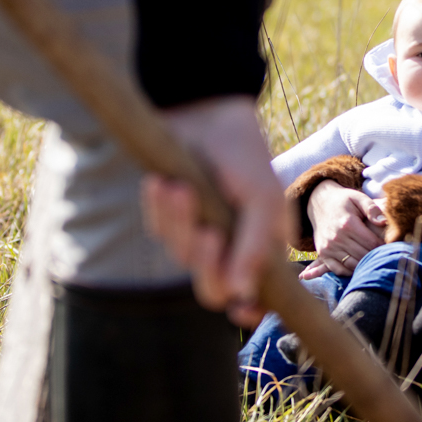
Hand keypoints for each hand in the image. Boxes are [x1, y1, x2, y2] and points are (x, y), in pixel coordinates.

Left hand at [140, 96, 290, 326]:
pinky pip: (159, 231)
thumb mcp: (262, 199)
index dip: (249, 310)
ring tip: (180, 188)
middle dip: (206, 262)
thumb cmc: (242, 154)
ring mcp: (198, 233)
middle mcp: (231, 247)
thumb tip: (243, 296)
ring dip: (180, 224)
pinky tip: (162, 183)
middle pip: (212, 288)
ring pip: (182, 257)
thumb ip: (256, 249)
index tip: (239, 310)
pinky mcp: (170, 216)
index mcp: (262, 248)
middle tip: (207, 232)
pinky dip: (159, 210)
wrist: (203, 111)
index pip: (254, 297)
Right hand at [304, 179, 385, 278]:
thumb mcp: (358, 198)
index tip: (391, 246)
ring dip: (364, 265)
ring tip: (373, 261)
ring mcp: (328, 247)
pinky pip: (338, 269)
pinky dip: (350, 271)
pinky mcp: (323, 254)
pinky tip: (358, 266)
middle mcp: (337, 238)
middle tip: (385, 256)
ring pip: (352, 265)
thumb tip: (384, 222)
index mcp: (348, 224)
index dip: (384, 246)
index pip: (372, 243)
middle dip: (376, 256)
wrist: (319, 202)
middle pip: (364, 255)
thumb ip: (372, 209)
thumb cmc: (343, 200)